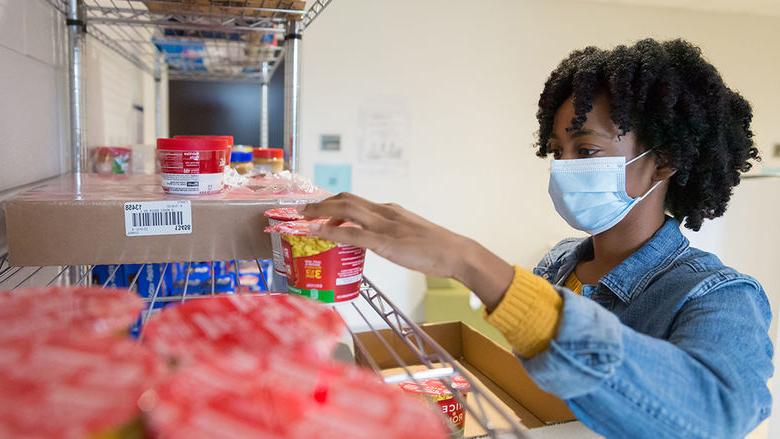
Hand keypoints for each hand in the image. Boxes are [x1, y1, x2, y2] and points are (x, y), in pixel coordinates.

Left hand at [301, 193, 513, 310]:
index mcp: (390, 210)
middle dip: (320, 204)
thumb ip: (391, 235)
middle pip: (345, 199)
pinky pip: (351, 232)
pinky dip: (329, 230)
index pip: (356, 201)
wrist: (455, 252)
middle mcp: (384, 211)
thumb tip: (374, 243)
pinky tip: (315, 232)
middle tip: (301, 211)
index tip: (317, 209)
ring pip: (344, 209)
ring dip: (319, 212)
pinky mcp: (384, 241)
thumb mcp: (409, 236)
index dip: (332, 204)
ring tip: (300, 217)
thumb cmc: (436, 249)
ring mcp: (384, 225)